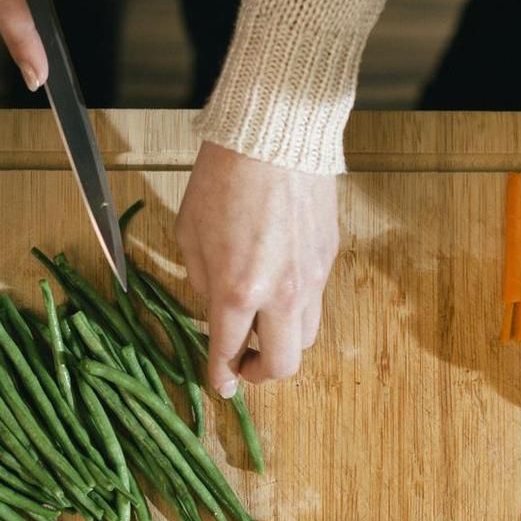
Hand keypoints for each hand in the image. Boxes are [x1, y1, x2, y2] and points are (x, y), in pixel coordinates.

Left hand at [177, 142, 338, 395]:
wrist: (276, 134)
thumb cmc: (223, 178)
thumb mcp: (190, 235)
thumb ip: (202, 282)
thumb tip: (214, 309)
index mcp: (237, 292)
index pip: (228, 355)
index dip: (221, 377)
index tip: (220, 385)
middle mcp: (281, 295)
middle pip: (283, 366)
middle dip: (260, 373)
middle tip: (243, 361)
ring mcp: (312, 279)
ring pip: (306, 338)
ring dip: (282, 342)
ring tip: (262, 325)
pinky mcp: (330, 258)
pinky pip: (315, 300)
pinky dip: (296, 307)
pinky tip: (279, 285)